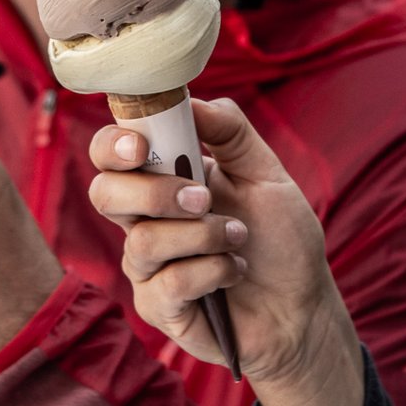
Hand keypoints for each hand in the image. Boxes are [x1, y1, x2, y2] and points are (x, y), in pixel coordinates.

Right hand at [87, 97, 364, 405]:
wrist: (302, 306)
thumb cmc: (281, 239)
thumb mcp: (266, 173)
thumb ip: (230, 131)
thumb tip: (192, 99)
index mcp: (163, 178)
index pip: (110, 152)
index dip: (112, 144)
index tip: (140, 145)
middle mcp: (144, 218)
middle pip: (103, 193)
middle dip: (153, 192)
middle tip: (204, 199)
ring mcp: (146, 264)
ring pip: (142, 240)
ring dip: (204, 236)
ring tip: (239, 239)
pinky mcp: (157, 306)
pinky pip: (167, 282)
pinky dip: (212, 272)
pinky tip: (234, 272)